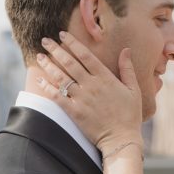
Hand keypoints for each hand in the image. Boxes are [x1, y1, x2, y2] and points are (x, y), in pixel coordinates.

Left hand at [35, 32, 142, 150]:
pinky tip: (39, 79)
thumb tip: (126, 50)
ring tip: (39, 57)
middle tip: (45, 40)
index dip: (72, 43)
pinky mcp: (74, 112)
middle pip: (69, 63)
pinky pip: (56, 96)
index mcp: (105, 78)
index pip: (85, 55)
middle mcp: (92, 85)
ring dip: (48, 65)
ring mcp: (82, 98)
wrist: (122, 139)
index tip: (62, 35)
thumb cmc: (130, 115)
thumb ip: (127, 69)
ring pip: (61, 77)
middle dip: (55, 49)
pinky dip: (46, 87)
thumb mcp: (134, 90)